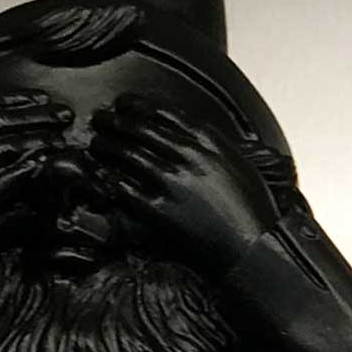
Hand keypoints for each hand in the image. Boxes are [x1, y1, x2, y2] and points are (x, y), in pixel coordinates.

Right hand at [0, 93, 65, 246]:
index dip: (16, 101)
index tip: (38, 99)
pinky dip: (28, 171)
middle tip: (63, 114)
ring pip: (8, 148)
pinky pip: (6, 182)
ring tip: (60, 139)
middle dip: (37, 116)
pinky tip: (45, 166)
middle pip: (2, 122)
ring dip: (39, 141)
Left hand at [98, 94, 281, 268]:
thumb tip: (190, 137)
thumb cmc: (252, 211)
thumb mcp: (239, 164)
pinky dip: (111, 181)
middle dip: (114, 121)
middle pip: (139, 127)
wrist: (254, 248)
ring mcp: (172, 181)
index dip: (136, 105)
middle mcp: (188, 154)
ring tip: (98, 146)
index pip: (162, 111)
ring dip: (106, 146)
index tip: (124, 104)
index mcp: (209, 141)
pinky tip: (106, 180)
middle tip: (101, 122)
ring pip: (126, 153)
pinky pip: (123, 188)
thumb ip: (213, 147)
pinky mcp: (159, 209)